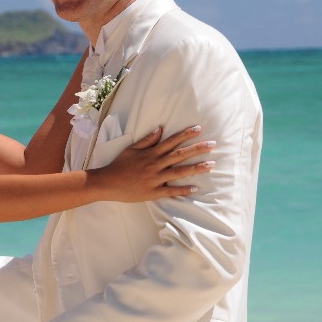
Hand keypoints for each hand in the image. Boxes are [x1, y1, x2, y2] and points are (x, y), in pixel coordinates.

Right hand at [94, 125, 214, 201]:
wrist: (108, 182)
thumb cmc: (119, 165)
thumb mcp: (131, 148)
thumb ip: (147, 140)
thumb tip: (161, 128)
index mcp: (150, 153)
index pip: (171, 141)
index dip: (185, 135)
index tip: (199, 129)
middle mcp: (155, 164)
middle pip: (179, 155)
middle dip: (197, 149)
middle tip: (213, 144)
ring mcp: (155, 179)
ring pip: (178, 172)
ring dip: (195, 168)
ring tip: (211, 165)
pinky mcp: (153, 192)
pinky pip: (170, 191)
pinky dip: (182, 190)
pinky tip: (195, 188)